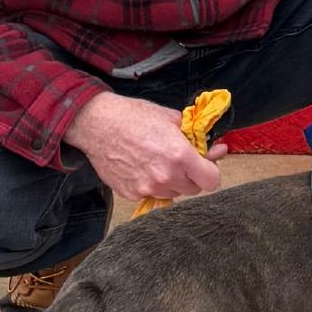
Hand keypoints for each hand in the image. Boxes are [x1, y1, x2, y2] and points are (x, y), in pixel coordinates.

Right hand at [63, 92, 227, 199]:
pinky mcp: (133, 194)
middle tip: (180, 161)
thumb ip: (194, 137)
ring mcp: (149, 188)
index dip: (211, 172)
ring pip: (173, 193)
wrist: (95, 124)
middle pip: (193, 189)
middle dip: (191, 176)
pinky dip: (152, 185)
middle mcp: (166, 177)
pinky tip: (142, 167)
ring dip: (172, 182)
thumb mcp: (170, 118)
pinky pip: (152, 195)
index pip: (212, 181)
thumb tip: (215, 148)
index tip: (206, 165)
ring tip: (157, 162)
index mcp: (180, 156)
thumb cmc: (132, 116)